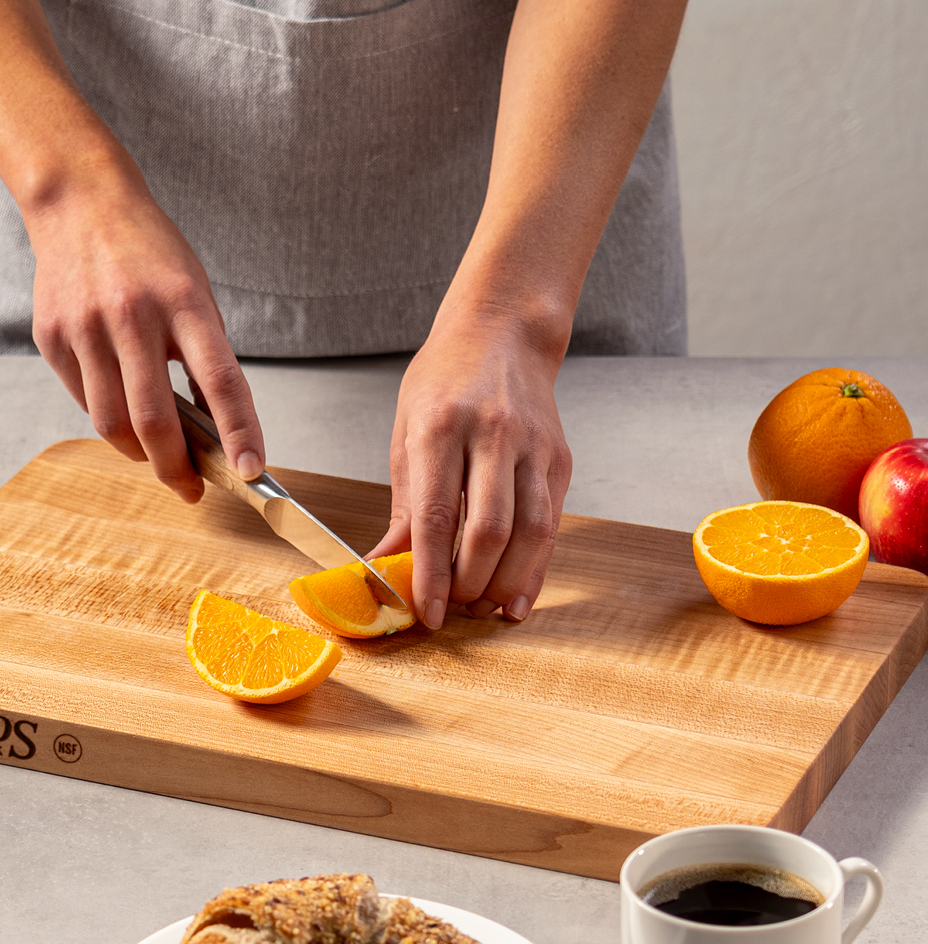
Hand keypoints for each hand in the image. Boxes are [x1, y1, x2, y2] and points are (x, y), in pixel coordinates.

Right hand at [26, 163, 264, 502]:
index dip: (239, 432)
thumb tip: (212, 429)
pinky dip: (109, 418)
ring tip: (157, 454)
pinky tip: (121, 406)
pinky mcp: (52, 337)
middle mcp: (132, 315)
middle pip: (154, 420)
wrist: (80, 202)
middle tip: (191, 488)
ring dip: (140, 453)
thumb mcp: (195, 291)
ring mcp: (86, 327)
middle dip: (176, 468)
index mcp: (183, 301)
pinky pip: (84, 402)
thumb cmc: (149, 253)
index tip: (252, 471)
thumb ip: (204, 354)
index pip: (219, 381)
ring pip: (112, 423)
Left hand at [369, 300, 571, 628]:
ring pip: (529, 534)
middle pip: (488, 531)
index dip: (432, 574)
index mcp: (440, 426)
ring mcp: (531, 446)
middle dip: (470, 585)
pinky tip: (517, 594)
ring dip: (506, 584)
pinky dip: (535, 568)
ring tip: (484, 609)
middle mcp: (491, 434)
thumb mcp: (406, 432)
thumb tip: (384, 565)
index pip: (437, 516)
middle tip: (454, 610)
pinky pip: (551, 525)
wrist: (502, 331)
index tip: (426, 612)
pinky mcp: (558, 459)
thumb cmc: (444, 381)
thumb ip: (404, 506)